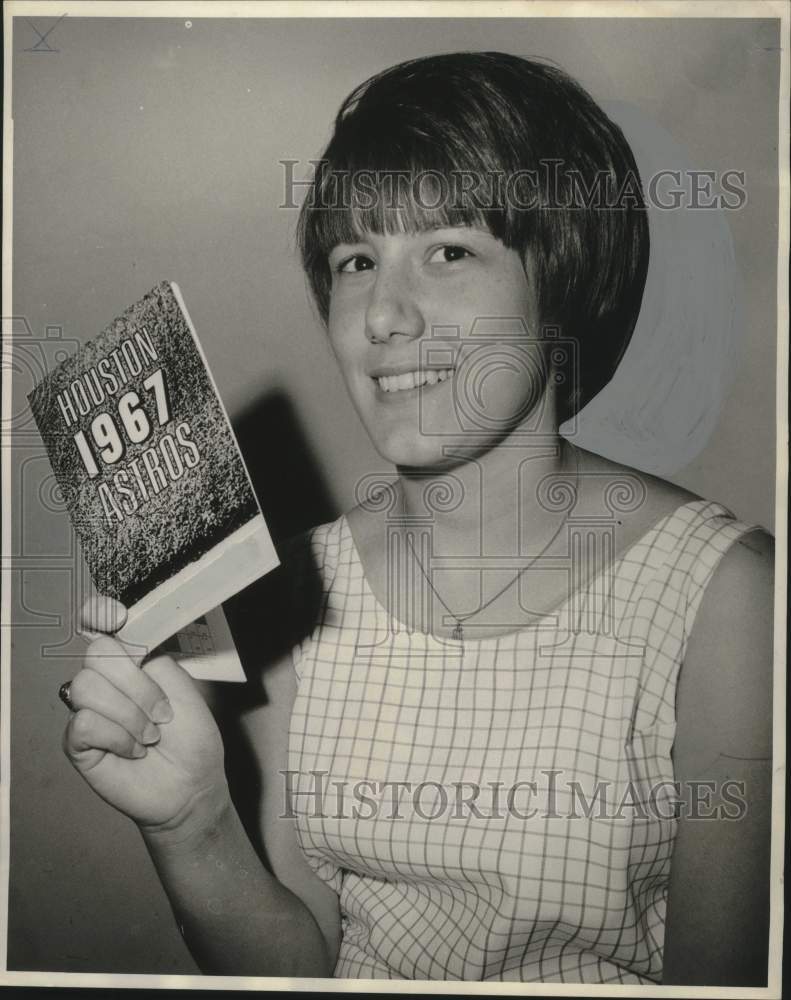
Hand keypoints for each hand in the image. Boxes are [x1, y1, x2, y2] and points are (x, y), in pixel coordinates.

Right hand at [62, 597, 229, 836]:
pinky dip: (116, 737)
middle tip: (161, 713)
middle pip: (96, 654)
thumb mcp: (185, 689)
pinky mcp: (78, 743)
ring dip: (129, 714)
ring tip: (149, 736)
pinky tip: (133, 750)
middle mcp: (108, 683)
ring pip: (87, 687)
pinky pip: (84, 723)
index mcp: (134, 664)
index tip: (115, 616)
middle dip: (135, 683)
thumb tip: (127, 640)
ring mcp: (90, 711)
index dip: (103, 616)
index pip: (108, 631)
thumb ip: (156, 661)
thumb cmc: (191, 740)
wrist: (191, 785)